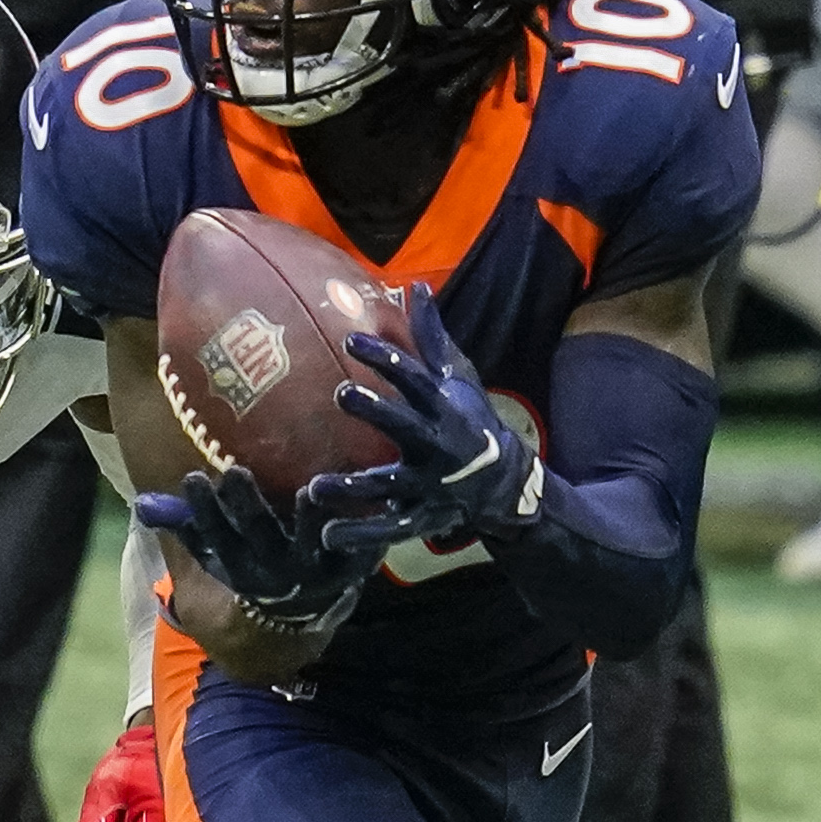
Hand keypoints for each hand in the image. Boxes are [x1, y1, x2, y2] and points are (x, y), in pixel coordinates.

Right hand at [137, 465, 381, 623]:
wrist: (289, 641)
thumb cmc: (240, 592)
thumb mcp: (204, 575)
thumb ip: (182, 536)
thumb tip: (145, 503)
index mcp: (239, 573)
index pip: (217, 541)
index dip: (205, 515)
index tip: (193, 479)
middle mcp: (276, 574)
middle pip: (260, 536)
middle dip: (247, 506)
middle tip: (237, 472)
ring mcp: (316, 575)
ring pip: (312, 543)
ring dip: (310, 518)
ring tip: (307, 491)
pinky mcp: (352, 571)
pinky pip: (360, 549)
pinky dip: (364, 528)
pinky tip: (367, 497)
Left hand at [318, 282, 541, 554]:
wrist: (503, 481)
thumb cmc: (471, 417)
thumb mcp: (457, 375)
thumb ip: (431, 335)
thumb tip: (415, 285)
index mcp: (443, 406)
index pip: (414, 377)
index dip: (386, 358)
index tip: (351, 340)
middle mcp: (437, 444)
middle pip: (405, 426)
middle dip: (377, 411)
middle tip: (341, 393)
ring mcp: (429, 485)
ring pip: (390, 485)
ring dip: (354, 489)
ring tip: (316, 488)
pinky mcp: (421, 517)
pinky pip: (387, 529)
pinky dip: (359, 536)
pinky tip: (326, 536)